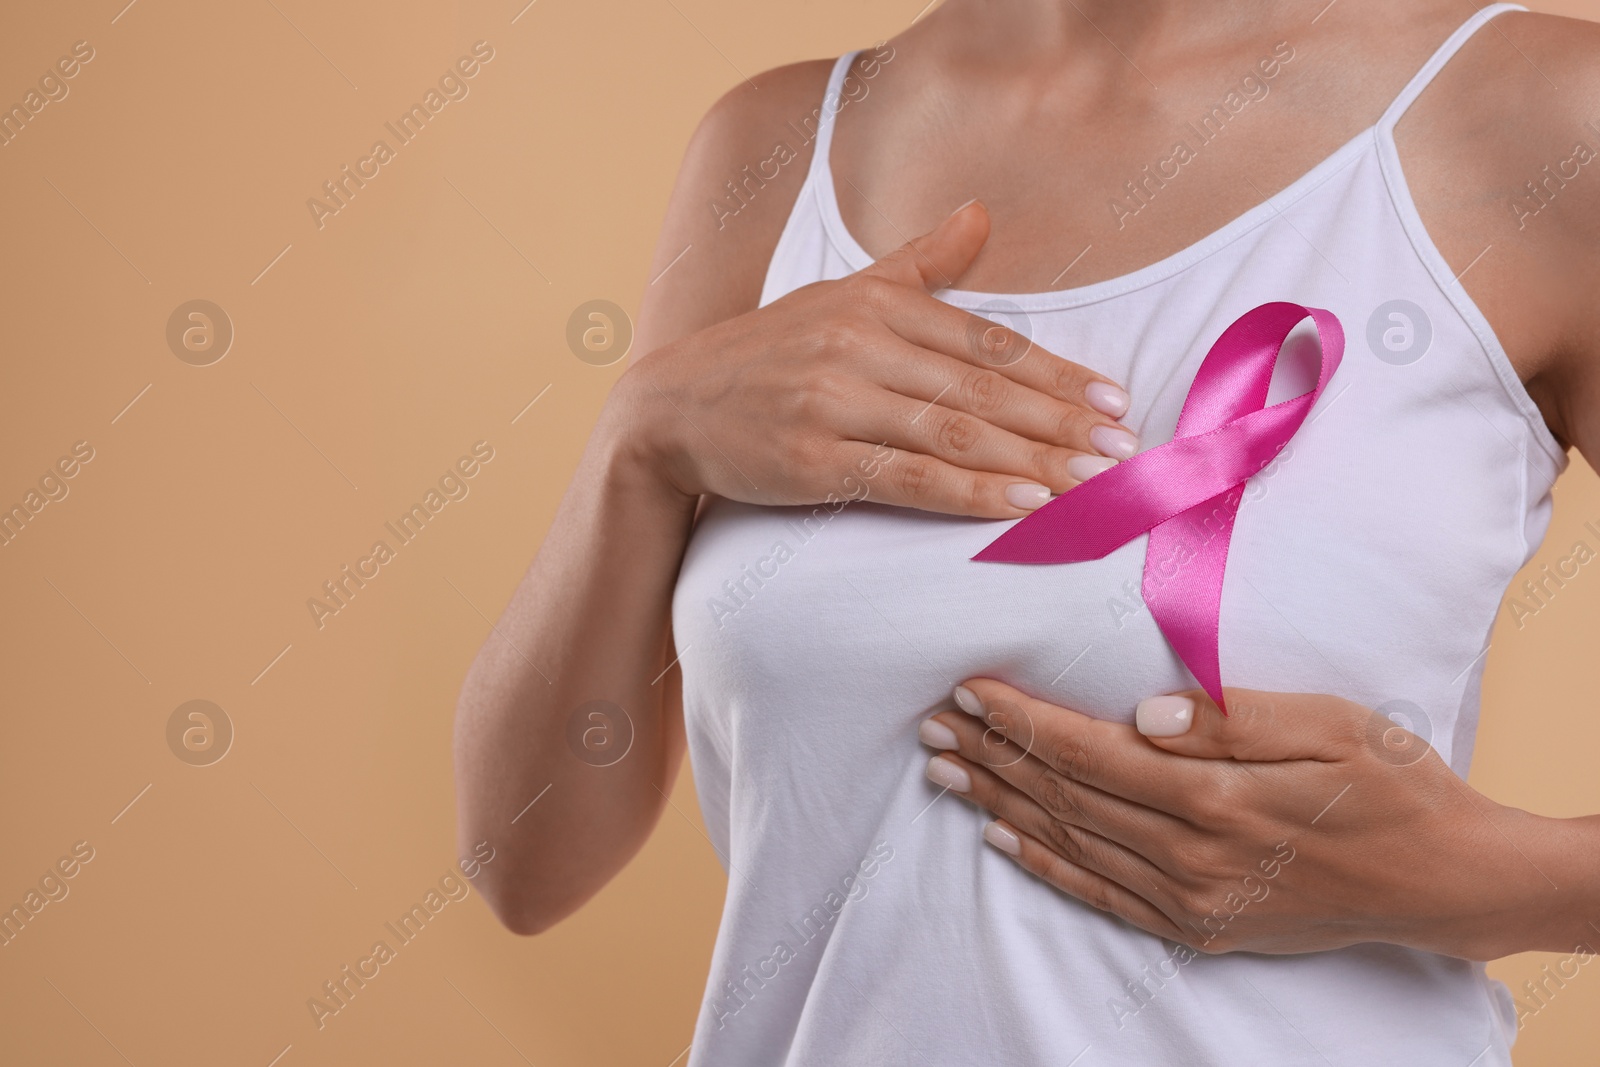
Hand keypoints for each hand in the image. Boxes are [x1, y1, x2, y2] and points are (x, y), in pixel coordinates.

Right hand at [609, 200, 1139, 517]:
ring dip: (1032, 460)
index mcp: (876, 302)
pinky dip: (971, 491)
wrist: (669, 409)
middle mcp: (860, 343)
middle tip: (1125, 452)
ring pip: (955, 432)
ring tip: (1092, 485)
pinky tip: (1021, 506)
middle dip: (1061, 423)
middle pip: (983, 388)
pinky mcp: (811, 458)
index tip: (1113, 402)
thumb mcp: (841, 295)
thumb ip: (919, 263)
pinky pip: (907, 477)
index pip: (987, 342)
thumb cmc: (766, 355)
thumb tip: (982, 214)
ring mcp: (833, 401)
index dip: (1056, 375)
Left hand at [918, 679, 1595, 959]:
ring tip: (945, 770)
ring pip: (1069, 843)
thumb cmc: (1392, 784)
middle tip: (933, 723)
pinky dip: (1044, 864)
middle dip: (993, 755)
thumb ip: (1231, 719)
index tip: (971, 688)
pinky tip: (1002, 838)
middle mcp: (1190, 856)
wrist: (1442, 880)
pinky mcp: (1195, 925)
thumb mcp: (1332, 727)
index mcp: (1216, 797)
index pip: (1090, 751)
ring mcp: (1189, 898)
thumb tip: (1142, 712)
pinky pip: (1099, 894)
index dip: (1024, 720)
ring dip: (1001, 803)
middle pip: (1066, 796)